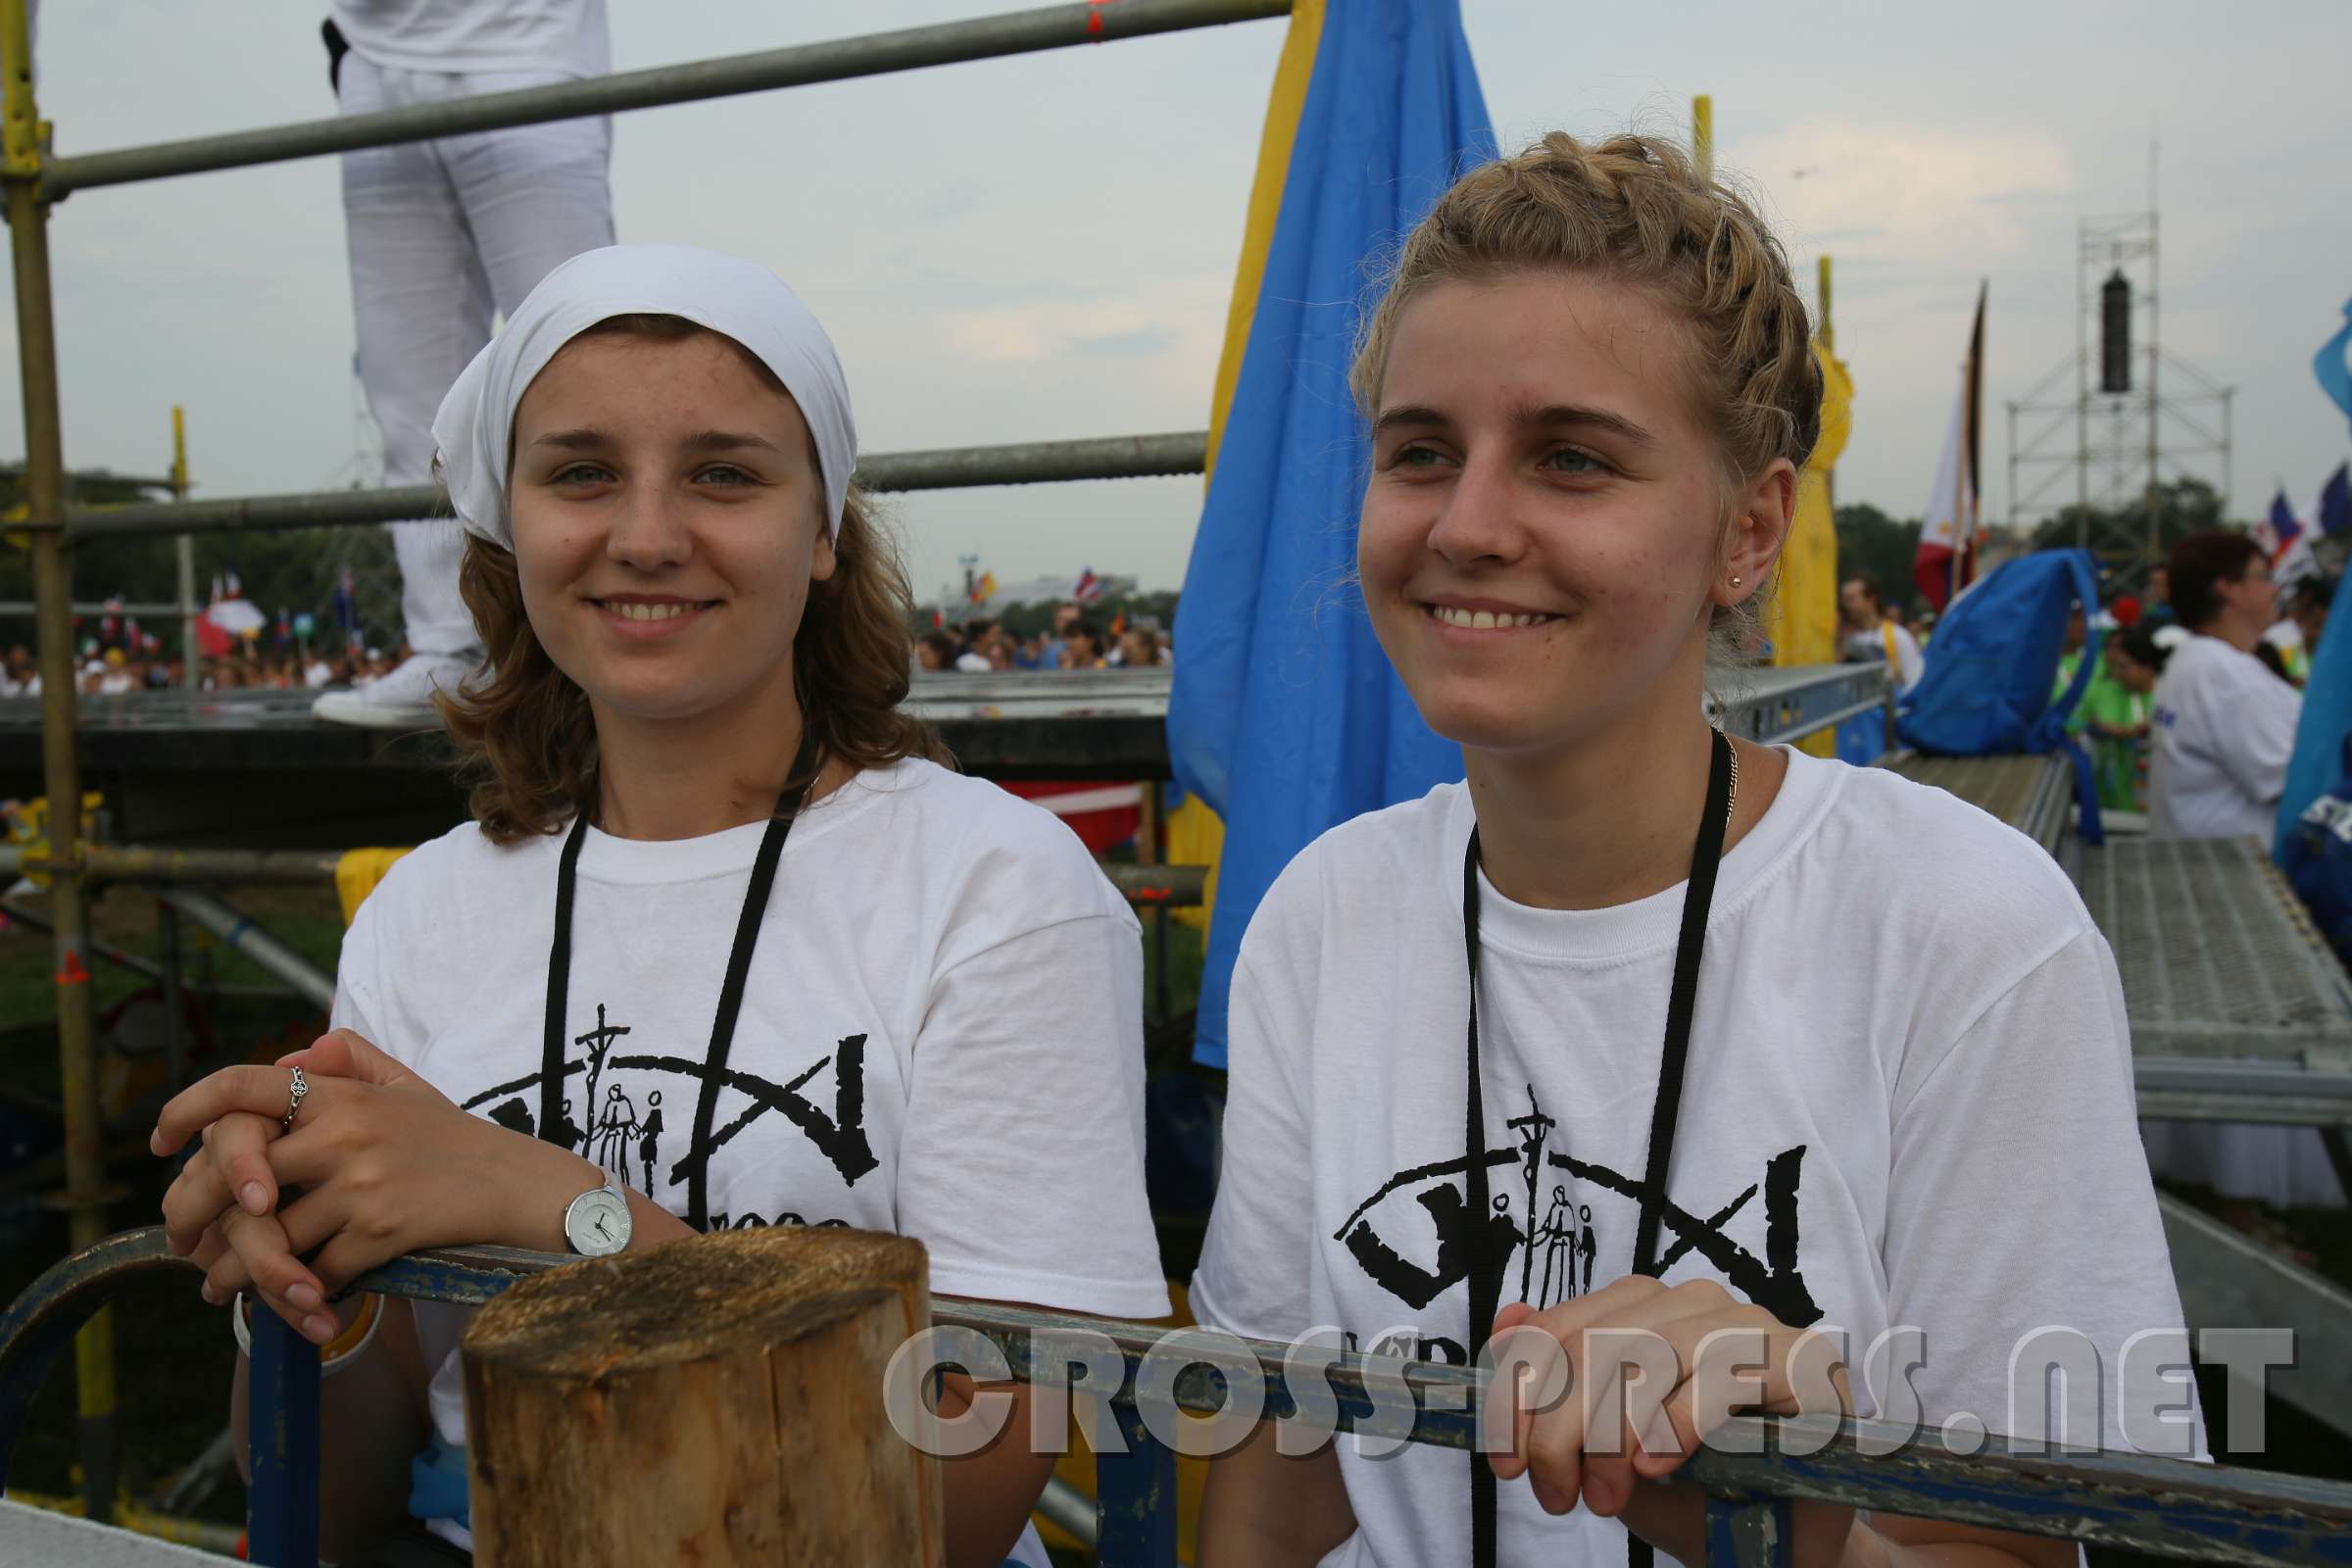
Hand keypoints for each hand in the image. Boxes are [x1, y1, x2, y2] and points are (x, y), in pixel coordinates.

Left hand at [155, 1028, 593, 1342]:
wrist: (518, 1185)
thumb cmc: (455, 1139)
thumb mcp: (406, 1085)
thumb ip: (349, 1059)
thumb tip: (290, 1060)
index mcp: (341, 1095)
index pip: (243, 1085)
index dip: (187, 1108)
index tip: (160, 1140)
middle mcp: (344, 1134)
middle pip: (233, 1174)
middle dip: (193, 1212)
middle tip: (179, 1239)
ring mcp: (361, 1186)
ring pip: (265, 1237)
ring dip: (231, 1272)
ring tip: (216, 1288)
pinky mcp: (380, 1233)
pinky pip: (311, 1270)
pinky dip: (295, 1293)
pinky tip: (289, 1300)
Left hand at [1486, 1276, 1854, 1565]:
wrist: (1780, 1547)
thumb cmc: (1694, 1495)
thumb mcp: (1604, 1451)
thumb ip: (1556, 1390)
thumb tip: (1505, 1323)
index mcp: (1646, 1310)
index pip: (1563, 1328)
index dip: (1522, 1394)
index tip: (1507, 1461)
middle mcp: (1696, 1305)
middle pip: (1600, 1342)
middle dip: (1560, 1426)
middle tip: (1555, 1491)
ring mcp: (1752, 1326)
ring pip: (1653, 1352)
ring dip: (1612, 1432)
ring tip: (1605, 1494)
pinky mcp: (1801, 1363)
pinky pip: (1722, 1375)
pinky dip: (1676, 1422)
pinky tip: (1656, 1465)